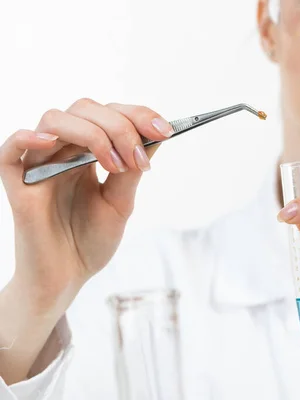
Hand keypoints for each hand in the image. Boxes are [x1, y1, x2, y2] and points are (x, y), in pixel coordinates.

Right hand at [0, 98, 172, 383]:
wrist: (67, 278)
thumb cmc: (91, 241)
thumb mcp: (121, 203)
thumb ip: (131, 171)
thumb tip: (156, 136)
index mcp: (88, 152)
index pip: (109, 114)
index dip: (137, 115)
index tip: (166, 130)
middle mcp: (63, 152)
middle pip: (85, 109)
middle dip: (120, 126)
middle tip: (139, 159)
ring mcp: (39, 165)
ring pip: (54, 120)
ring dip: (92, 133)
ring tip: (114, 166)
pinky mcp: (18, 186)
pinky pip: (8, 152)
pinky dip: (24, 139)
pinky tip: (49, 142)